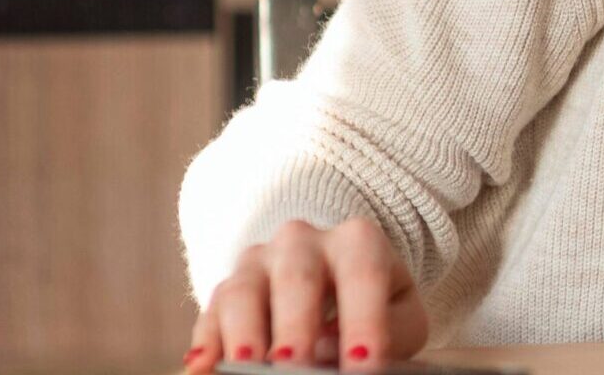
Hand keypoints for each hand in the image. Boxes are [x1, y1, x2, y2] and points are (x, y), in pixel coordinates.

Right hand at [187, 218, 427, 371]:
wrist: (334, 274)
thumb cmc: (376, 301)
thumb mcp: (400, 312)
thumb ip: (389, 331)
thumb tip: (333, 352)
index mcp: (357, 241)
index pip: (363, 276)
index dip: (363, 322)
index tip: (363, 364)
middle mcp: (302, 241)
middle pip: (297, 277)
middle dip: (295, 325)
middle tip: (294, 364)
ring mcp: (257, 262)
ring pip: (243, 290)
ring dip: (243, 333)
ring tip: (247, 367)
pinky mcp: (224, 289)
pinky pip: (210, 313)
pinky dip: (205, 343)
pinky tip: (203, 369)